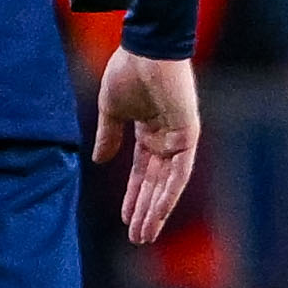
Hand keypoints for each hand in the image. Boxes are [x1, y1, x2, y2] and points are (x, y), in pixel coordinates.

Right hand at [90, 47, 198, 245]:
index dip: (134, 196)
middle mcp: (168, 139)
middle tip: (138, 239)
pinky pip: (180, 171)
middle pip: (157, 184)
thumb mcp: (112, 110)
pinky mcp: (188, 134)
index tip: (125, 220)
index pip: (143, 173)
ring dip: (157, 210)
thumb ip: (108, 136)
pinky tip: (157, 212)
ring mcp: (180, 138)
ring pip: (169, 184)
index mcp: (150, 133)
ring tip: (145, 235)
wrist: (145, 49)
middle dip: (146, 211)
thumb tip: (99, 160)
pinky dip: (169, 193)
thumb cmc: (128, 72)